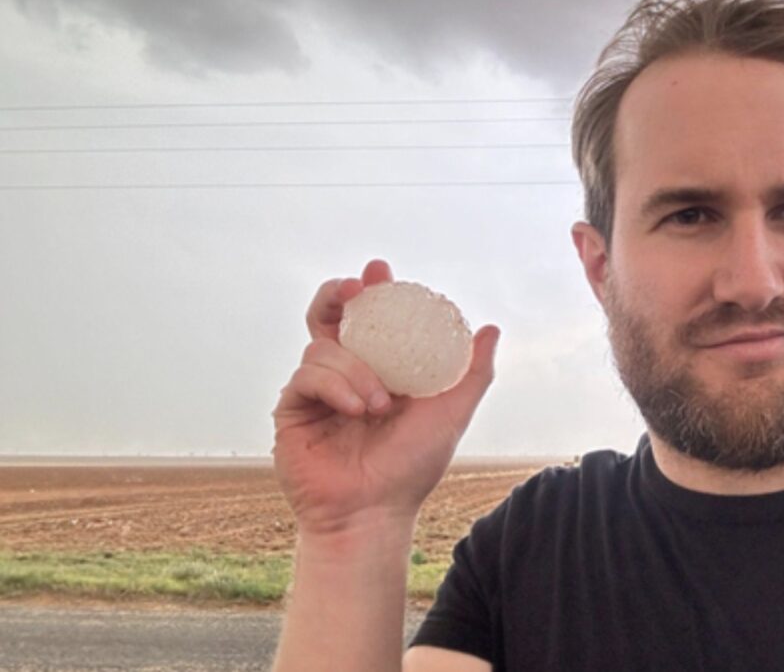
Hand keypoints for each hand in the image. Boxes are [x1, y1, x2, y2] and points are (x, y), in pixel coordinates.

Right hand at [272, 259, 499, 539]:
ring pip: (323, 346)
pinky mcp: (292, 409)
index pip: (371, 319)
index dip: (372, 291)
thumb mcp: (450, 414)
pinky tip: (356, 411)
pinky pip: (307, 376)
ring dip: (356, 369)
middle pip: (329, 315)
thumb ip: (472, 373)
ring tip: (379, 406)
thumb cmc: (411, 467)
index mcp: (379, 369)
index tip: (380, 272)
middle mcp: (345, 373)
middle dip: (339, 294)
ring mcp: (316, 390)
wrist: (373, 512)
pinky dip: (335, 387)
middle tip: (357, 290)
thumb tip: (490, 328)